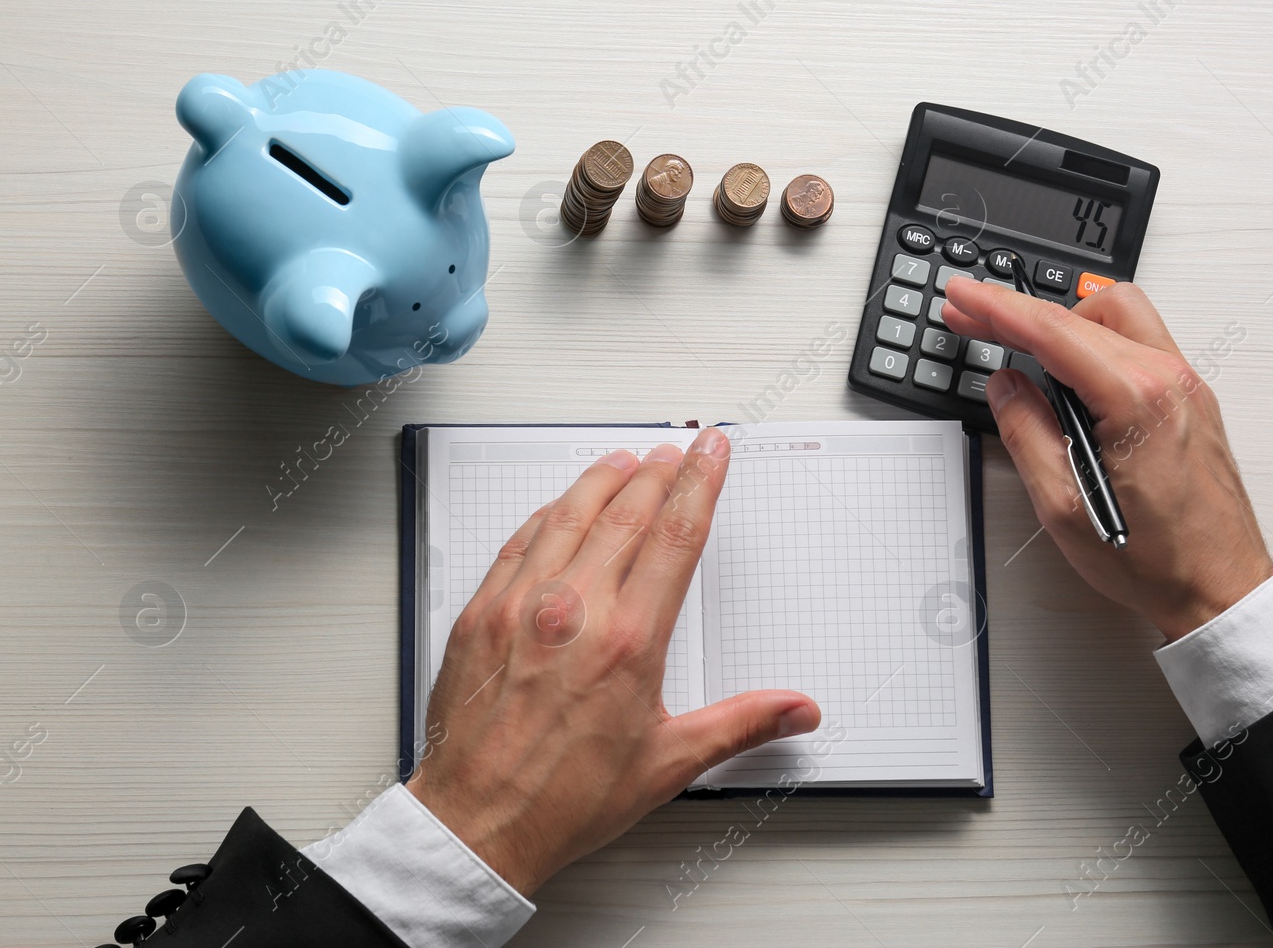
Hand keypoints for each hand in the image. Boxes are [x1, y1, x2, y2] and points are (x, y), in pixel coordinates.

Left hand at [407, 429, 820, 894]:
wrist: (476, 822)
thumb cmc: (561, 799)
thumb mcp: (667, 764)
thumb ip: (740, 725)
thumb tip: (796, 710)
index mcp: (628, 640)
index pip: (676, 535)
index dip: (700, 483)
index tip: (711, 453)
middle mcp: (573, 609)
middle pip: (627, 512)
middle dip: (659, 472)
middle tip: (678, 449)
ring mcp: (521, 605)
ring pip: (570, 514)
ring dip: (603, 479)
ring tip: (626, 460)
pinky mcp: (481, 613)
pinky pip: (519, 541)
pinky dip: (547, 513)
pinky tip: (560, 506)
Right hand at [943, 277, 1272, 640]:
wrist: (1220, 587)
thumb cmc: (1156, 560)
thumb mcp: (1063, 507)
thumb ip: (1027, 434)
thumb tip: (1006, 388)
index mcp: (1137, 400)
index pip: (1052, 331)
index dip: (997, 307)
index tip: (964, 294)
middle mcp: (1170, 379)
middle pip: (1081, 314)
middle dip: (1020, 314)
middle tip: (974, 322)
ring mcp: (1187, 385)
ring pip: (1117, 316)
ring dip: (1065, 324)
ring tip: (1023, 353)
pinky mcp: (1191, 398)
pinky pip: (1139, 343)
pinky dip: (1096, 344)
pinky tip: (1071, 376)